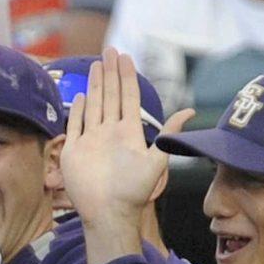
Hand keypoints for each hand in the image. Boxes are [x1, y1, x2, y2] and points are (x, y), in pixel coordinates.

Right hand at [60, 47, 193, 232]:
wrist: (109, 213)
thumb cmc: (133, 191)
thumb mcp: (157, 160)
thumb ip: (169, 134)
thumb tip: (190, 110)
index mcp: (128, 133)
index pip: (128, 97)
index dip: (126, 77)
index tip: (125, 56)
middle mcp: (109, 133)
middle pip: (109, 96)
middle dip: (110, 73)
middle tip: (109, 51)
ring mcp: (91, 141)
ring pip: (93, 106)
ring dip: (94, 85)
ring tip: (96, 65)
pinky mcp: (73, 151)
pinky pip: (75, 126)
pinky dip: (77, 111)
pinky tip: (79, 96)